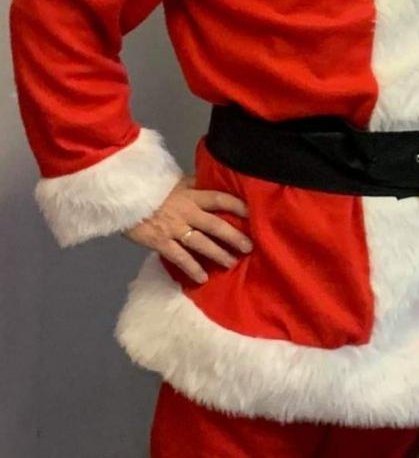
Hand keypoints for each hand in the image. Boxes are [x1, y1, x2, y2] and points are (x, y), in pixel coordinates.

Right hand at [124, 175, 251, 283]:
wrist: (123, 197)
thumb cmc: (152, 189)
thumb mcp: (176, 181)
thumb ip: (194, 186)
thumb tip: (213, 185)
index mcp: (192, 195)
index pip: (220, 198)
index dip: (237, 205)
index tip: (252, 214)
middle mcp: (187, 212)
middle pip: (216, 225)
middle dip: (234, 236)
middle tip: (249, 247)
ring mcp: (174, 228)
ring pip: (201, 243)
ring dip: (218, 254)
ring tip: (231, 263)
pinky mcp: (160, 242)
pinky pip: (180, 258)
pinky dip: (192, 268)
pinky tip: (203, 278)